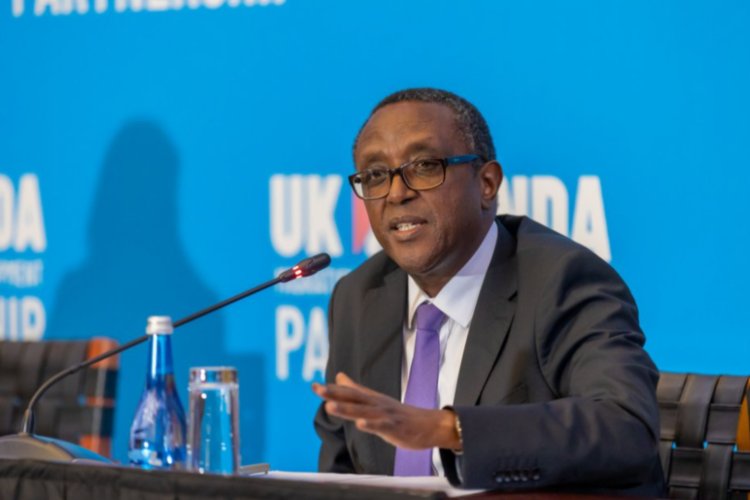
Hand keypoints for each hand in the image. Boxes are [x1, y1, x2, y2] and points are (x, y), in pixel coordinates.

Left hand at [312, 372, 459, 450]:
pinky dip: (371, 425)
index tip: (314, 387)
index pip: (349, 392)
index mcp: (371, 399)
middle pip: (354, 398)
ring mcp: (386, 415)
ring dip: (347, 409)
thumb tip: (338, 376)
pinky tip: (360, 425)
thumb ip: (356, 389)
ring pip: (364, 411)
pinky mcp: (395, 427)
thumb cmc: (400, 413)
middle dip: (335, 395)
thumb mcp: (375, 400)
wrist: (429, 425)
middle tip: (317, 390)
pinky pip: (382, 426)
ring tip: (330, 407)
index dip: (331, 390)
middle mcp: (377, 404)